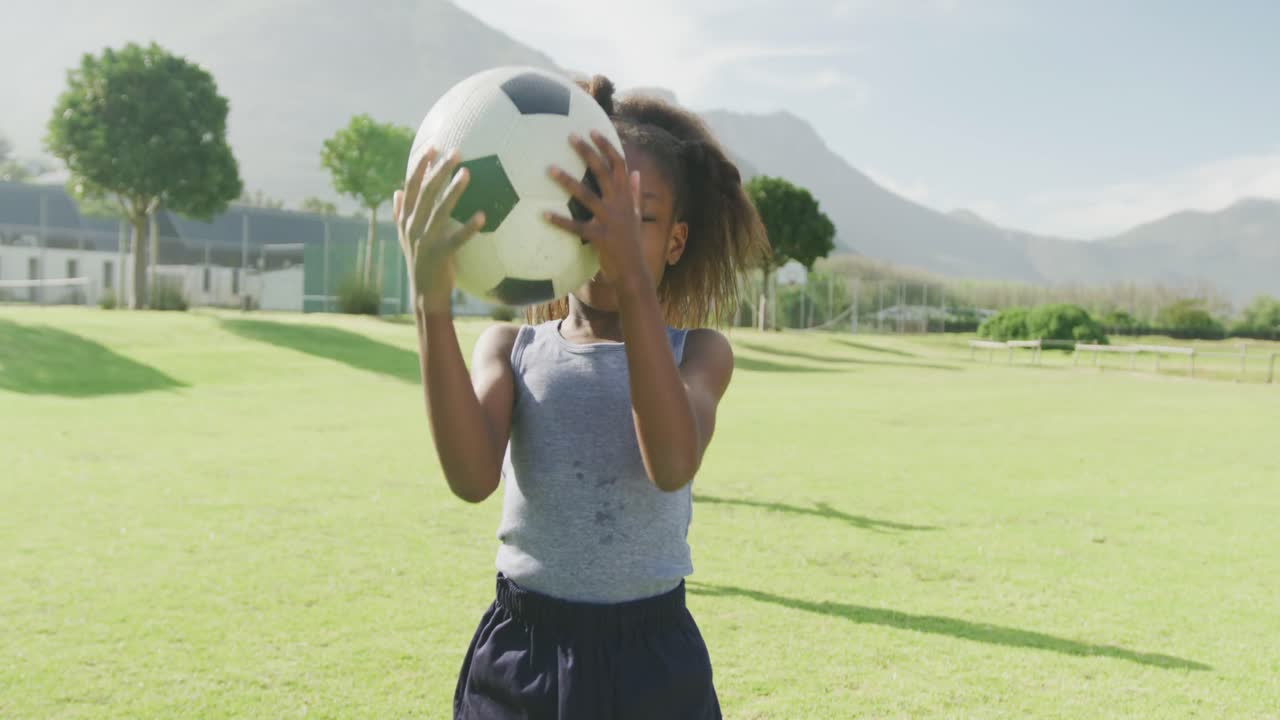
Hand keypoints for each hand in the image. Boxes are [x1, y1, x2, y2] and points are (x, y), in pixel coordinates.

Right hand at [394, 147, 485, 313]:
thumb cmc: (420, 262)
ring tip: (467, 173)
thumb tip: (396, 191)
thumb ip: (400, 213)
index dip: (420, 166)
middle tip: (457, 152)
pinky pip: (457, 238)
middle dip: (440, 169)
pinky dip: (469, 227)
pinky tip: (482, 215)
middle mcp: (413, 226)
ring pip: (439, 209)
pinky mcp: (440, 254)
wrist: (424, 293)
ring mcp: (425, 240)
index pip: (411, 187)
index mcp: (406, 220)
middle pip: (426, 191)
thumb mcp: (406, 237)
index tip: (431, 148)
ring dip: (453, 189)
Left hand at [543, 131, 649, 287]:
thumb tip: (636, 172)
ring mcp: (610, 220)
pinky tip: (542, 214)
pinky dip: (559, 221)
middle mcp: (619, 204)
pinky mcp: (599, 237)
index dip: (606, 146)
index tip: (592, 130)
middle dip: (587, 152)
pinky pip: (576, 227)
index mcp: (626, 197)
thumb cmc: (631, 243)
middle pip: (603, 171)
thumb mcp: (636, 215)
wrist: (634, 271)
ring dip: (567, 180)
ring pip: (586, 195)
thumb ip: (635, 194)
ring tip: (549, 168)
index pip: (619, 164)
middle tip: (570, 136)